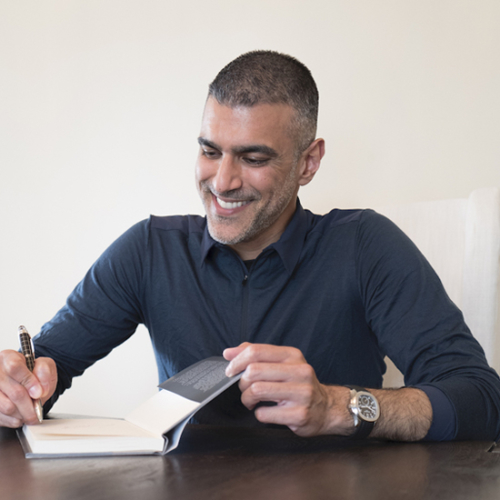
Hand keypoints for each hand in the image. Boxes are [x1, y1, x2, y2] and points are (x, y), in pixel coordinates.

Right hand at [0, 349, 56, 427]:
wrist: (26, 384)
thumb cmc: (33, 374)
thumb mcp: (45, 366)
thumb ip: (45, 372)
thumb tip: (40, 389)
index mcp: (8, 357)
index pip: (14, 367)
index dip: (29, 381)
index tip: (39, 392)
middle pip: (14, 391)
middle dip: (29, 405)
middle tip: (37, 411)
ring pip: (6, 407)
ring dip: (22, 414)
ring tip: (29, 413)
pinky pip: (1, 417)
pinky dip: (13, 420)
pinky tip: (19, 415)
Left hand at [223, 343, 352, 436]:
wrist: (326, 408)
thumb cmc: (298, 384)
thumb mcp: (282, 363)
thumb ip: (256, 355)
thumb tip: (228, 352)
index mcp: (292, 355)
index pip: (256, 351)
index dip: (236, 360)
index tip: (230, 370)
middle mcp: (300, 371)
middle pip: (253, 371)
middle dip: (242, 382)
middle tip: (245, 389)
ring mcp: (302, 393)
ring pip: (257, 390)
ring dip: (247, 399)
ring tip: (252, 401)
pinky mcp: (300, 414)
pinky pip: (264, 413)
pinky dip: (259, 414)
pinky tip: (267, 412)